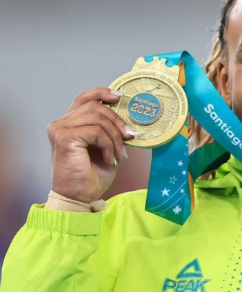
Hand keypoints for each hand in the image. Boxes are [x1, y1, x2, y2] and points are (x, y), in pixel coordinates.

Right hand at [47, 88, 135, 203]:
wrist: (80, 198)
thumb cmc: (91, 177)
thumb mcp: (106, 149)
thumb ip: (110, 132)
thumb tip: (128, 122)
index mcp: (69, 124)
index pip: (85, 99)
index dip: (102, 93)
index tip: (120, 97)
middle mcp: (61, 124)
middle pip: (95, 107)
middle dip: (117, 121)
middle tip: (130, 137)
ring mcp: (60, 129)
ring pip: (97, 118)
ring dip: (115, 137)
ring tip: (119, 154)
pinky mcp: (65, 138)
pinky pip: (96, 132)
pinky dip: (109, 145)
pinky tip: (110, 159)